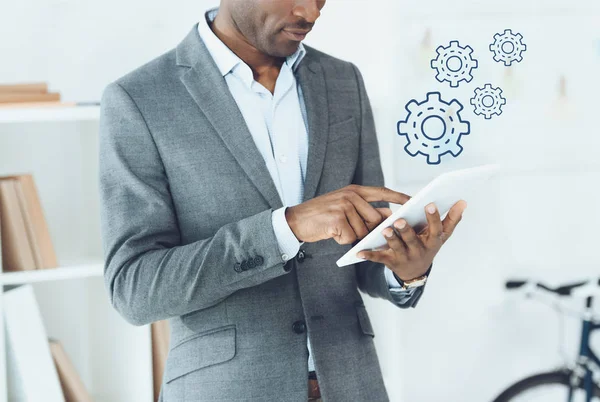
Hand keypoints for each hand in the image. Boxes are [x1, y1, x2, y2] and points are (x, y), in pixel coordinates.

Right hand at [285, 185, 409, 243]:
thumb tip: (388, 214)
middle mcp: (350, 196)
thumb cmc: (322, 215)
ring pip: (363, 231)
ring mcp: (344, 207)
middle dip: (367, 230)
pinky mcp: (337, 220)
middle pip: (375, 219)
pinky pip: (350, 238)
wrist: (296, 220)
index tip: (413, 201)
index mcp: (354, 190)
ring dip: (352, 236)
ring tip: (336, 228)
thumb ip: (365, 208)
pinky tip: (331, 232)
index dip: (398, 197)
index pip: (382, 192)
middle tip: (349, 229)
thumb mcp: (344, 206)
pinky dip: (342, 240)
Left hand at [356, 200, 466, 280]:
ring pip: (396, 248)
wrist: (415, 271)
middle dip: (407, 230)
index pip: (435, 230)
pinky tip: (359, 252)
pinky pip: (379, 258)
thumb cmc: (428, 246)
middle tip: (400, 219)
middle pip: (413, 240)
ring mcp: (404, 257)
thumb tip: (463, 201)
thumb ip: (451, 219)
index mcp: (432, 242)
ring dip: (390, 239)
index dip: (433, 218)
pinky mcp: (390, 261)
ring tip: (385, 230)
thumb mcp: (441, 236)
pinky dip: (369, 256)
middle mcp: (419, 251)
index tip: (430, 204)